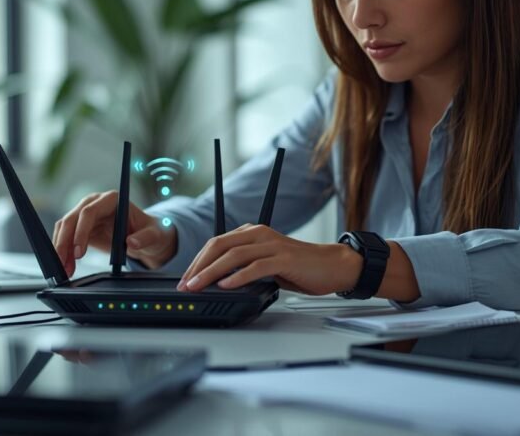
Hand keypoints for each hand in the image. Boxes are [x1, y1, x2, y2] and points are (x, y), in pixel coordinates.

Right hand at [52, 191, 176, 276]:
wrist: (144, 235)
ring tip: (64, 270)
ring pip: (65, 229)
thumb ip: (145, 238)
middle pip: (71, 220)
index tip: (79, 252)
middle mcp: (95, 203)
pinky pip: (66, 238)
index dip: (81, 231)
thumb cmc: (149, 230)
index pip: (89, 212)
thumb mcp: (153, 234)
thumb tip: (132, 242)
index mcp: (111, 200)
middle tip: (64, 264)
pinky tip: (66, 266)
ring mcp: (85, 214)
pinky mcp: (81, 227)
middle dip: (64, 243)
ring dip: (61, 250)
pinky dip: (64, 252)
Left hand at [176, 224, 361, 295]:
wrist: (333, 267)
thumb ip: (245, 267)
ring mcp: (272, 244)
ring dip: (211, 272)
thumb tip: (219, 282)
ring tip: (198, 286)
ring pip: (233, 255)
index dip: (197, 261)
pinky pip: (255, 266)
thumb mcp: (266, 265)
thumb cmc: (300, 268)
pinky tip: (226, 285)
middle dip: (198, 266)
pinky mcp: (284, 258)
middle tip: (186, 285)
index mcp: (253, 233)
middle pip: (219, 246)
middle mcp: (259, 234)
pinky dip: (238, 276)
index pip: (216, 243)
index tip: (185, 279)